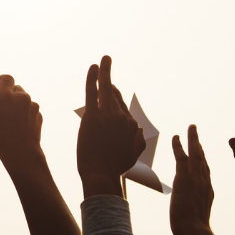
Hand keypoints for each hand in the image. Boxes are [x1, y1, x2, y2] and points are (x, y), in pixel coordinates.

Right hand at [0, 75, 43, 168]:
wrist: (21, 153)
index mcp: (5, 96)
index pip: (6, 77)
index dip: (1, 82)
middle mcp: (21, 96)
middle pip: (15, 87)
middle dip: (9, 95)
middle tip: (2, 111)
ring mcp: (32, 105)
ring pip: (23, 98)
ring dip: (18, 105)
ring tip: (11, 122)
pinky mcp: (39, 113)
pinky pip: (29, 108)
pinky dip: (24, 114)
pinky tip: (20, 127)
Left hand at [76, 56, 144, 197]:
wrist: (100, 174)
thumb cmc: (114, 167)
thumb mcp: (132, 155)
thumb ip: (138, 142)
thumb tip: (141, 130)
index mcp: (132, 126)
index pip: (122, 108)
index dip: (115, 99)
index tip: (109, 91)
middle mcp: (123, 118)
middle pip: (115, 96)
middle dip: (109, 85)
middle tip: (104, 71)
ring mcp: (108, 115)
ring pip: (106, 89)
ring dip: (105, 72)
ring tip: (104, 60)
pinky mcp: (93, 115)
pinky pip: (94, 91)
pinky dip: (94, 77)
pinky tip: (94, 67)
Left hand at [169, 125, 214, 234]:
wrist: (195, 232)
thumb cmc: (194, 231)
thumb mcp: (197, 218)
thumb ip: (196, 212)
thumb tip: (192, 218)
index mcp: (208, 191)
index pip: (206, 171)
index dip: (203, 160)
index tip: (201, 151)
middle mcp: (204, 182)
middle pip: (203, 159)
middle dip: (200, 145)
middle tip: (196, 133)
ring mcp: (196, 179)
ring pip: (196, 153)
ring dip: (193, 139)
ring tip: (191, 127)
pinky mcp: (184, 178)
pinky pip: (182, 157)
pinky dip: (179, 145)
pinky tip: (176, 136)